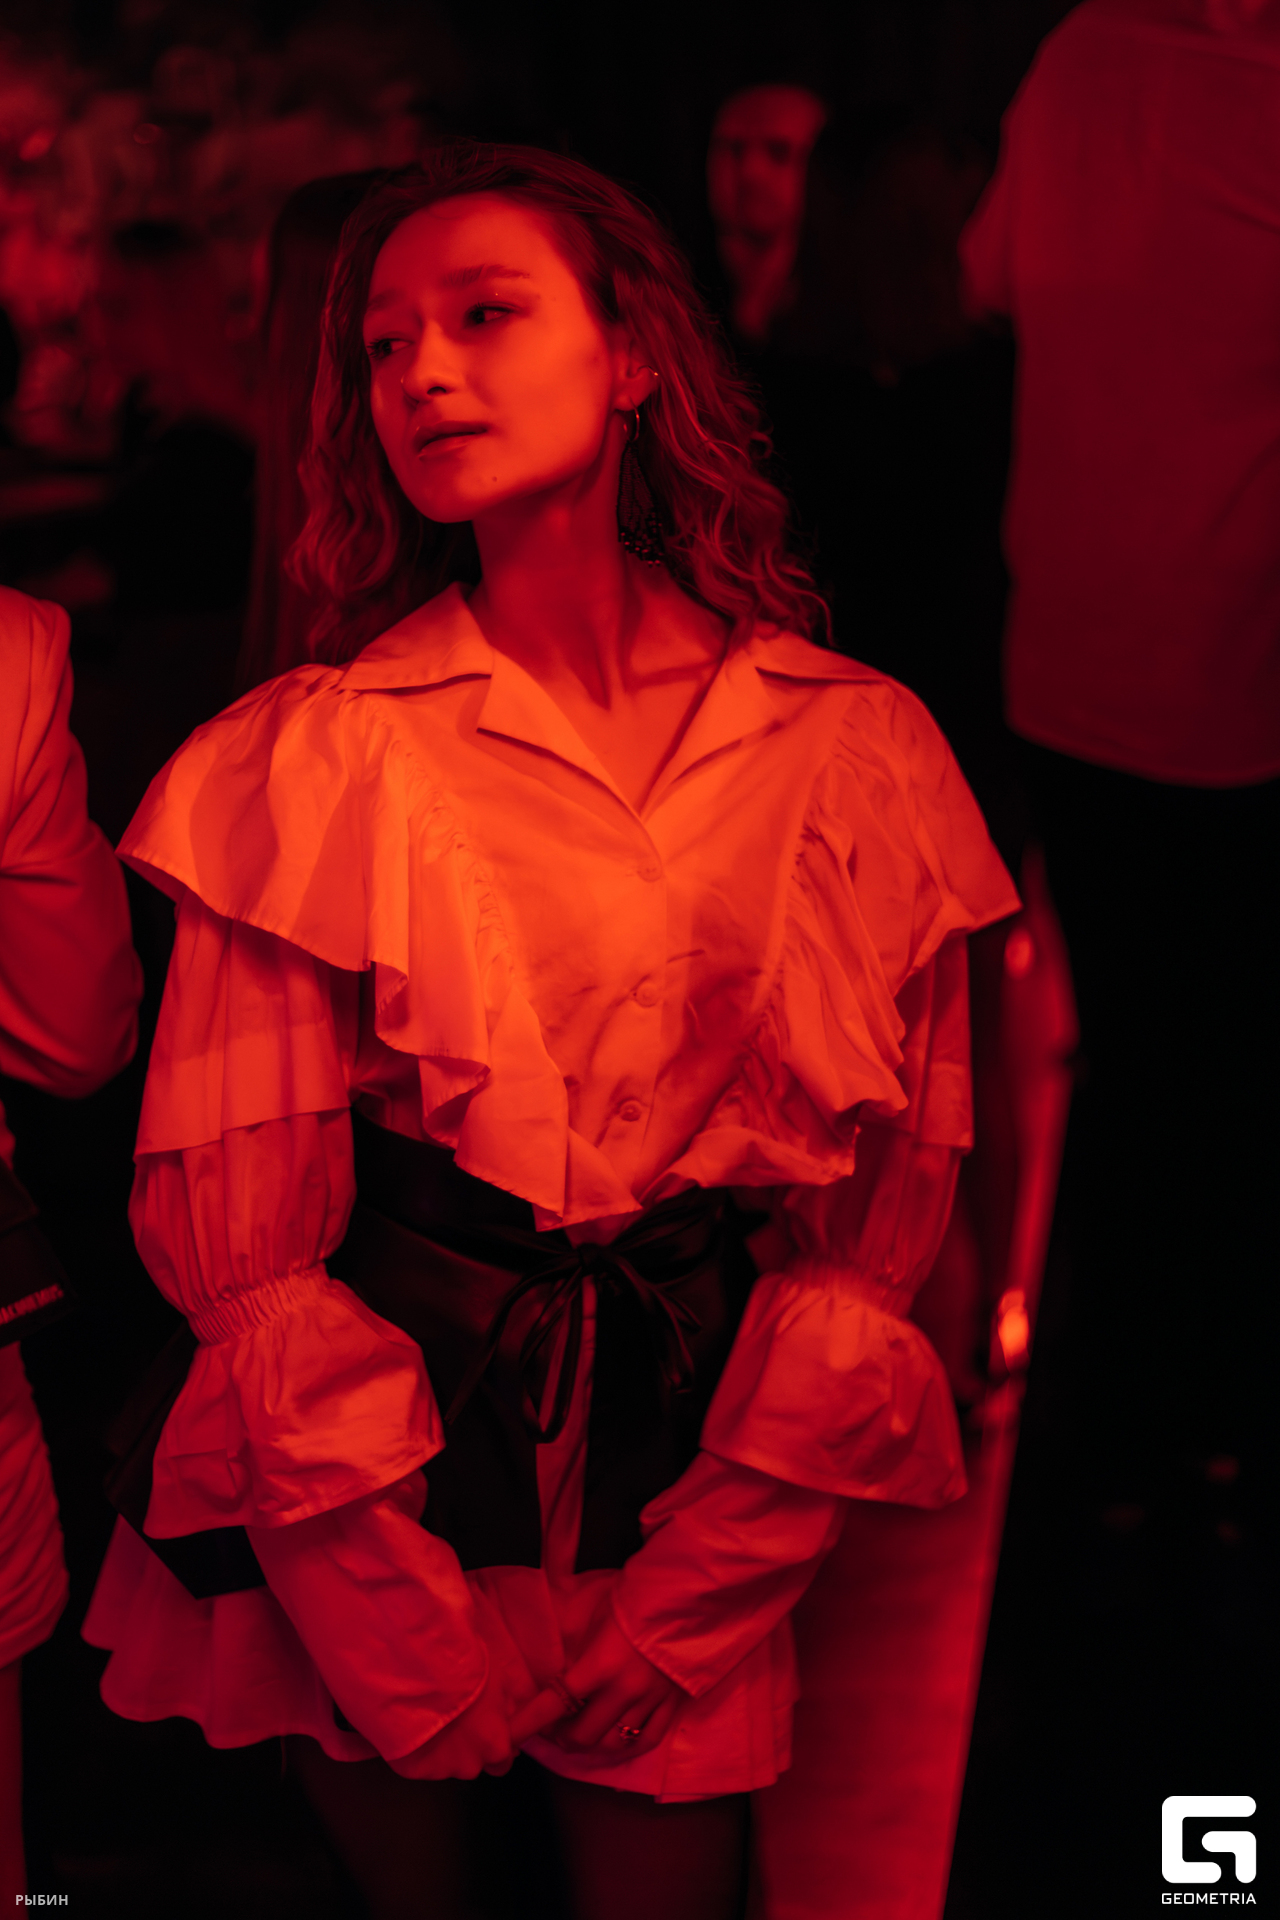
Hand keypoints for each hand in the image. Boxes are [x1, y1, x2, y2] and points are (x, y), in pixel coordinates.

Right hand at [388, 1660, 515, 1780]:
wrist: (423, 1672)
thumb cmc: (464, 1671)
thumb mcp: (499, 1681)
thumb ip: (505, 1710)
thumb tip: (506, 1719)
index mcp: (496, 1746)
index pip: (503, 1762)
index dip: (493, 1745)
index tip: (484, 1729)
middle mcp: (471, 1766)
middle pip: (473, 1763)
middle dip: (467, 1747)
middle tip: (455, 1718)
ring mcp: (441, 1770)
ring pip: (446, 1764)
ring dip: (442, 1747)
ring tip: (433, 1717)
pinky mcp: (415, 1769)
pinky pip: (420, 1762)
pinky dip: (419, 1748)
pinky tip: (417, 1724)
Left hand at [516, 1611, 685, 1762]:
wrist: (684, 1595)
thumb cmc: (633, 1599)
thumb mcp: (595, 1620)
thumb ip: (579, 1655)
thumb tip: (562, 1679)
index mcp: (599, 1665)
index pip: (553, 1704)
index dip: (527, 1725)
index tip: (508, 1740)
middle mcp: (623, 1690)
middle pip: (582, 1734)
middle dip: (561, 1738)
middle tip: (552, 1731)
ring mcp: (649, 1700)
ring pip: (613, 1743)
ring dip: (590, 1744)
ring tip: (580, 1736)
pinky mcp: (672, 1703)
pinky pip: (647, 1739)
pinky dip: (627, 1746)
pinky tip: (616, 1743)